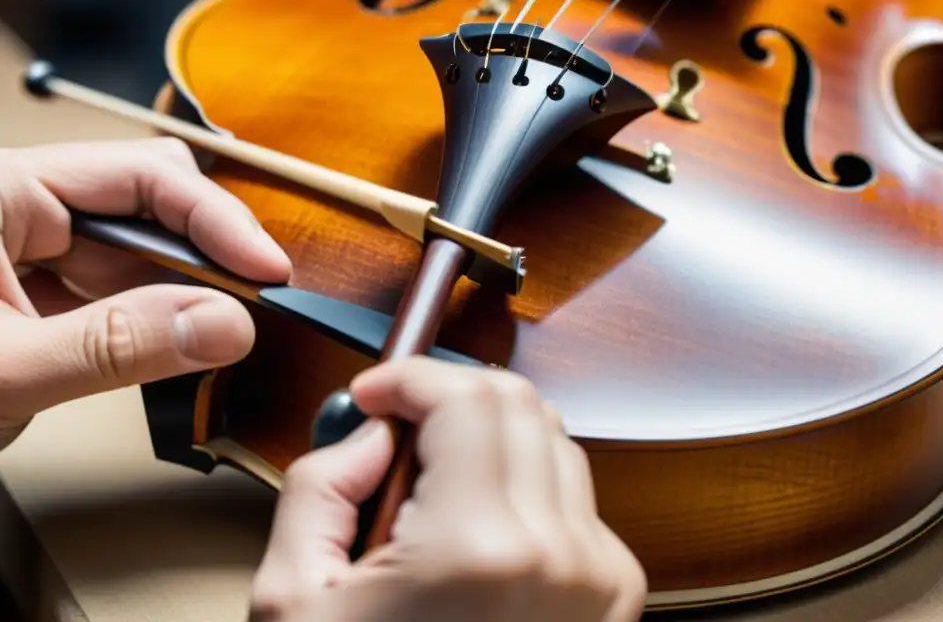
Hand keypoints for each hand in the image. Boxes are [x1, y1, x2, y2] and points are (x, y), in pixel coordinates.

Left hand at [0, 138, 291, 447]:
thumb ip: (114, 346)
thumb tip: (223, 324)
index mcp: (0, 194)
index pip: (142, 178)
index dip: (216, 219)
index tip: (266, 270)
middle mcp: (21, 213)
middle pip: (151, 209)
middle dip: (207, 256)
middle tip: (254, 305)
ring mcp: (30, 256)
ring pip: (139, 256)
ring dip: (186, 295)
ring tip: (219, 336)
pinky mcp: (36, 298)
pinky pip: (117, 296)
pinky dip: (155, 324)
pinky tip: (176, 348)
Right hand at [250, 357, 646, 621]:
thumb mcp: (293, 606)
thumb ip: (317, 490)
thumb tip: (367, 437)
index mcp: (477, 549)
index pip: (465, 395)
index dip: (411, 377)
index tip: (379, 393)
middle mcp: (557, 555)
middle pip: (516, 402)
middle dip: (450, 399)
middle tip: (400, 433)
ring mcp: (597, 575)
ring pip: (550, 439)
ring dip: (489, 437)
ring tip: (434, 490)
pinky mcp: (614, 594)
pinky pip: (572, 495)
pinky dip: (522, 482)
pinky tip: (475, 526)